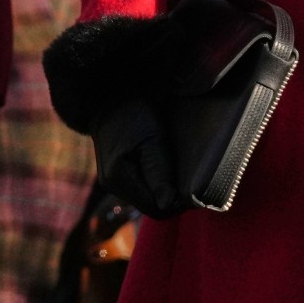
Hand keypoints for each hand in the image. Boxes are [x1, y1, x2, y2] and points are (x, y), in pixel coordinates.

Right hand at [88, 95, 189, 218]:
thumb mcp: (151, 138)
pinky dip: (154, 183)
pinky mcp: (115, 172)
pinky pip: (140, 187)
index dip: (177, 204)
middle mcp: (112, 184)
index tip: (196, 191)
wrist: (107, 95)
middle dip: (172, 198)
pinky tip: (165, 170)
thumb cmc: (132, 112)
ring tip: (180, 175)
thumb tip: (168, 203)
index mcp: (119, 179)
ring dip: (163, 190)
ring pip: (145, 197)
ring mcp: (112, 179)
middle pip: (150, 206)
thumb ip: (159, 171)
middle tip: (192, 183)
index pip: (155, 209)